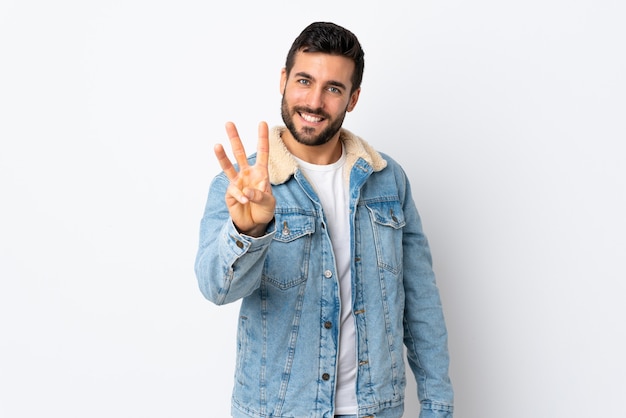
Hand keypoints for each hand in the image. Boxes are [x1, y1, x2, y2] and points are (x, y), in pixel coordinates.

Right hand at [214, 121, 275, 236]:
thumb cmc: (264, 210)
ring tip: (217, 145)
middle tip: (229, 123)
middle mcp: (247, 174)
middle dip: (234, 138)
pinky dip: (240, 196)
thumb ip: (260, 196)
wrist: (254, 224)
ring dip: (222, 156)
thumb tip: (246, 191)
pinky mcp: (230, 193)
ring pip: (228, 166)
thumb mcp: (269, 203)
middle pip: (240, 153)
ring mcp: (237, 182)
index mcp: (260, 173)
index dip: (262, 138)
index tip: (262, 123)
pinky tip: (245, 201)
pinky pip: (234, 191)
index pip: (262, 152)